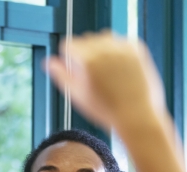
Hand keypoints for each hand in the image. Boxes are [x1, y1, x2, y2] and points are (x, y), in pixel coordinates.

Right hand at [47, 31, 186, 171]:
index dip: (70, 59)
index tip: (77, 70)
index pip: (69, 45)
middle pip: (86, 40)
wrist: (138, 117)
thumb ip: (61, 76)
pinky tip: (121, 71)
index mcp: (87, 60)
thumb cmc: (107, 112)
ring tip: (108, 74)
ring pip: (104, 39)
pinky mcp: (137, 49)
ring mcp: (122, 47)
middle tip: (95, 77)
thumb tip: (48, 62)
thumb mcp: (78, 97)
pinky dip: (119, 53)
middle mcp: (104, 49)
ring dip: (102, 51)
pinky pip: (121, 43)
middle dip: (87, 54)